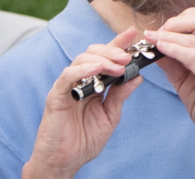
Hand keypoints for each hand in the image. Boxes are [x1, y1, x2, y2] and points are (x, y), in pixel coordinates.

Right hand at [23, 27, 142, 177]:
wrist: (67, 162)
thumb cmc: (85, 139)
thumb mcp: (110, 115)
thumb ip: (121, 95)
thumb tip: (138, 76)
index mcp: (94, 83)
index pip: (106, 57)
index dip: (119, 43)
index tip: (133, 33)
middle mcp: (80, 80)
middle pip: (94, 53)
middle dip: (113, 50)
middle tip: (128, 56)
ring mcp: (68, 86)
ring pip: (81, 59)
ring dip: (102, 59)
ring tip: (118, 66)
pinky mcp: (56, 95)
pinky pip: (67, 76)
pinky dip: (81, 70)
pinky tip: (96, 69)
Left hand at [144, 7, 194, 149]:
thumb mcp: (183, 79)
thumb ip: (171, 62)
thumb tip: (153, 47)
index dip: (181, 17)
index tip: (161, 29)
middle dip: (176, 20)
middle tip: (157, 34)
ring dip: (170, 33)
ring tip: (152, 39)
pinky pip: (194, 56)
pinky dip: (175, 49)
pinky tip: (161, 49)